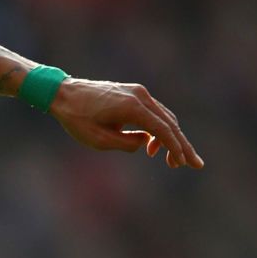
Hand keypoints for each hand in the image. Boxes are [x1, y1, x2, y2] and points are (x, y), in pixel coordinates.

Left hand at [49, 78, 204, 168]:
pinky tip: (152, 146)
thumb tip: (145, 143)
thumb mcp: (99, 140)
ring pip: (163, 117)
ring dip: (170, 138)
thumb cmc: (76, 118)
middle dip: (182, 145)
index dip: (176, 148)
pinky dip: (158, 128)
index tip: (184, 163)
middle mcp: (140, 96)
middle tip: (195, 165)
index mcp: (133, 107)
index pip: (163, 130)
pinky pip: (153, 112)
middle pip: (170, 123)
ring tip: (172, 161)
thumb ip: (127, 144)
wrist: (62, 93)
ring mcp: (137, 92)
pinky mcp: (132, 93)